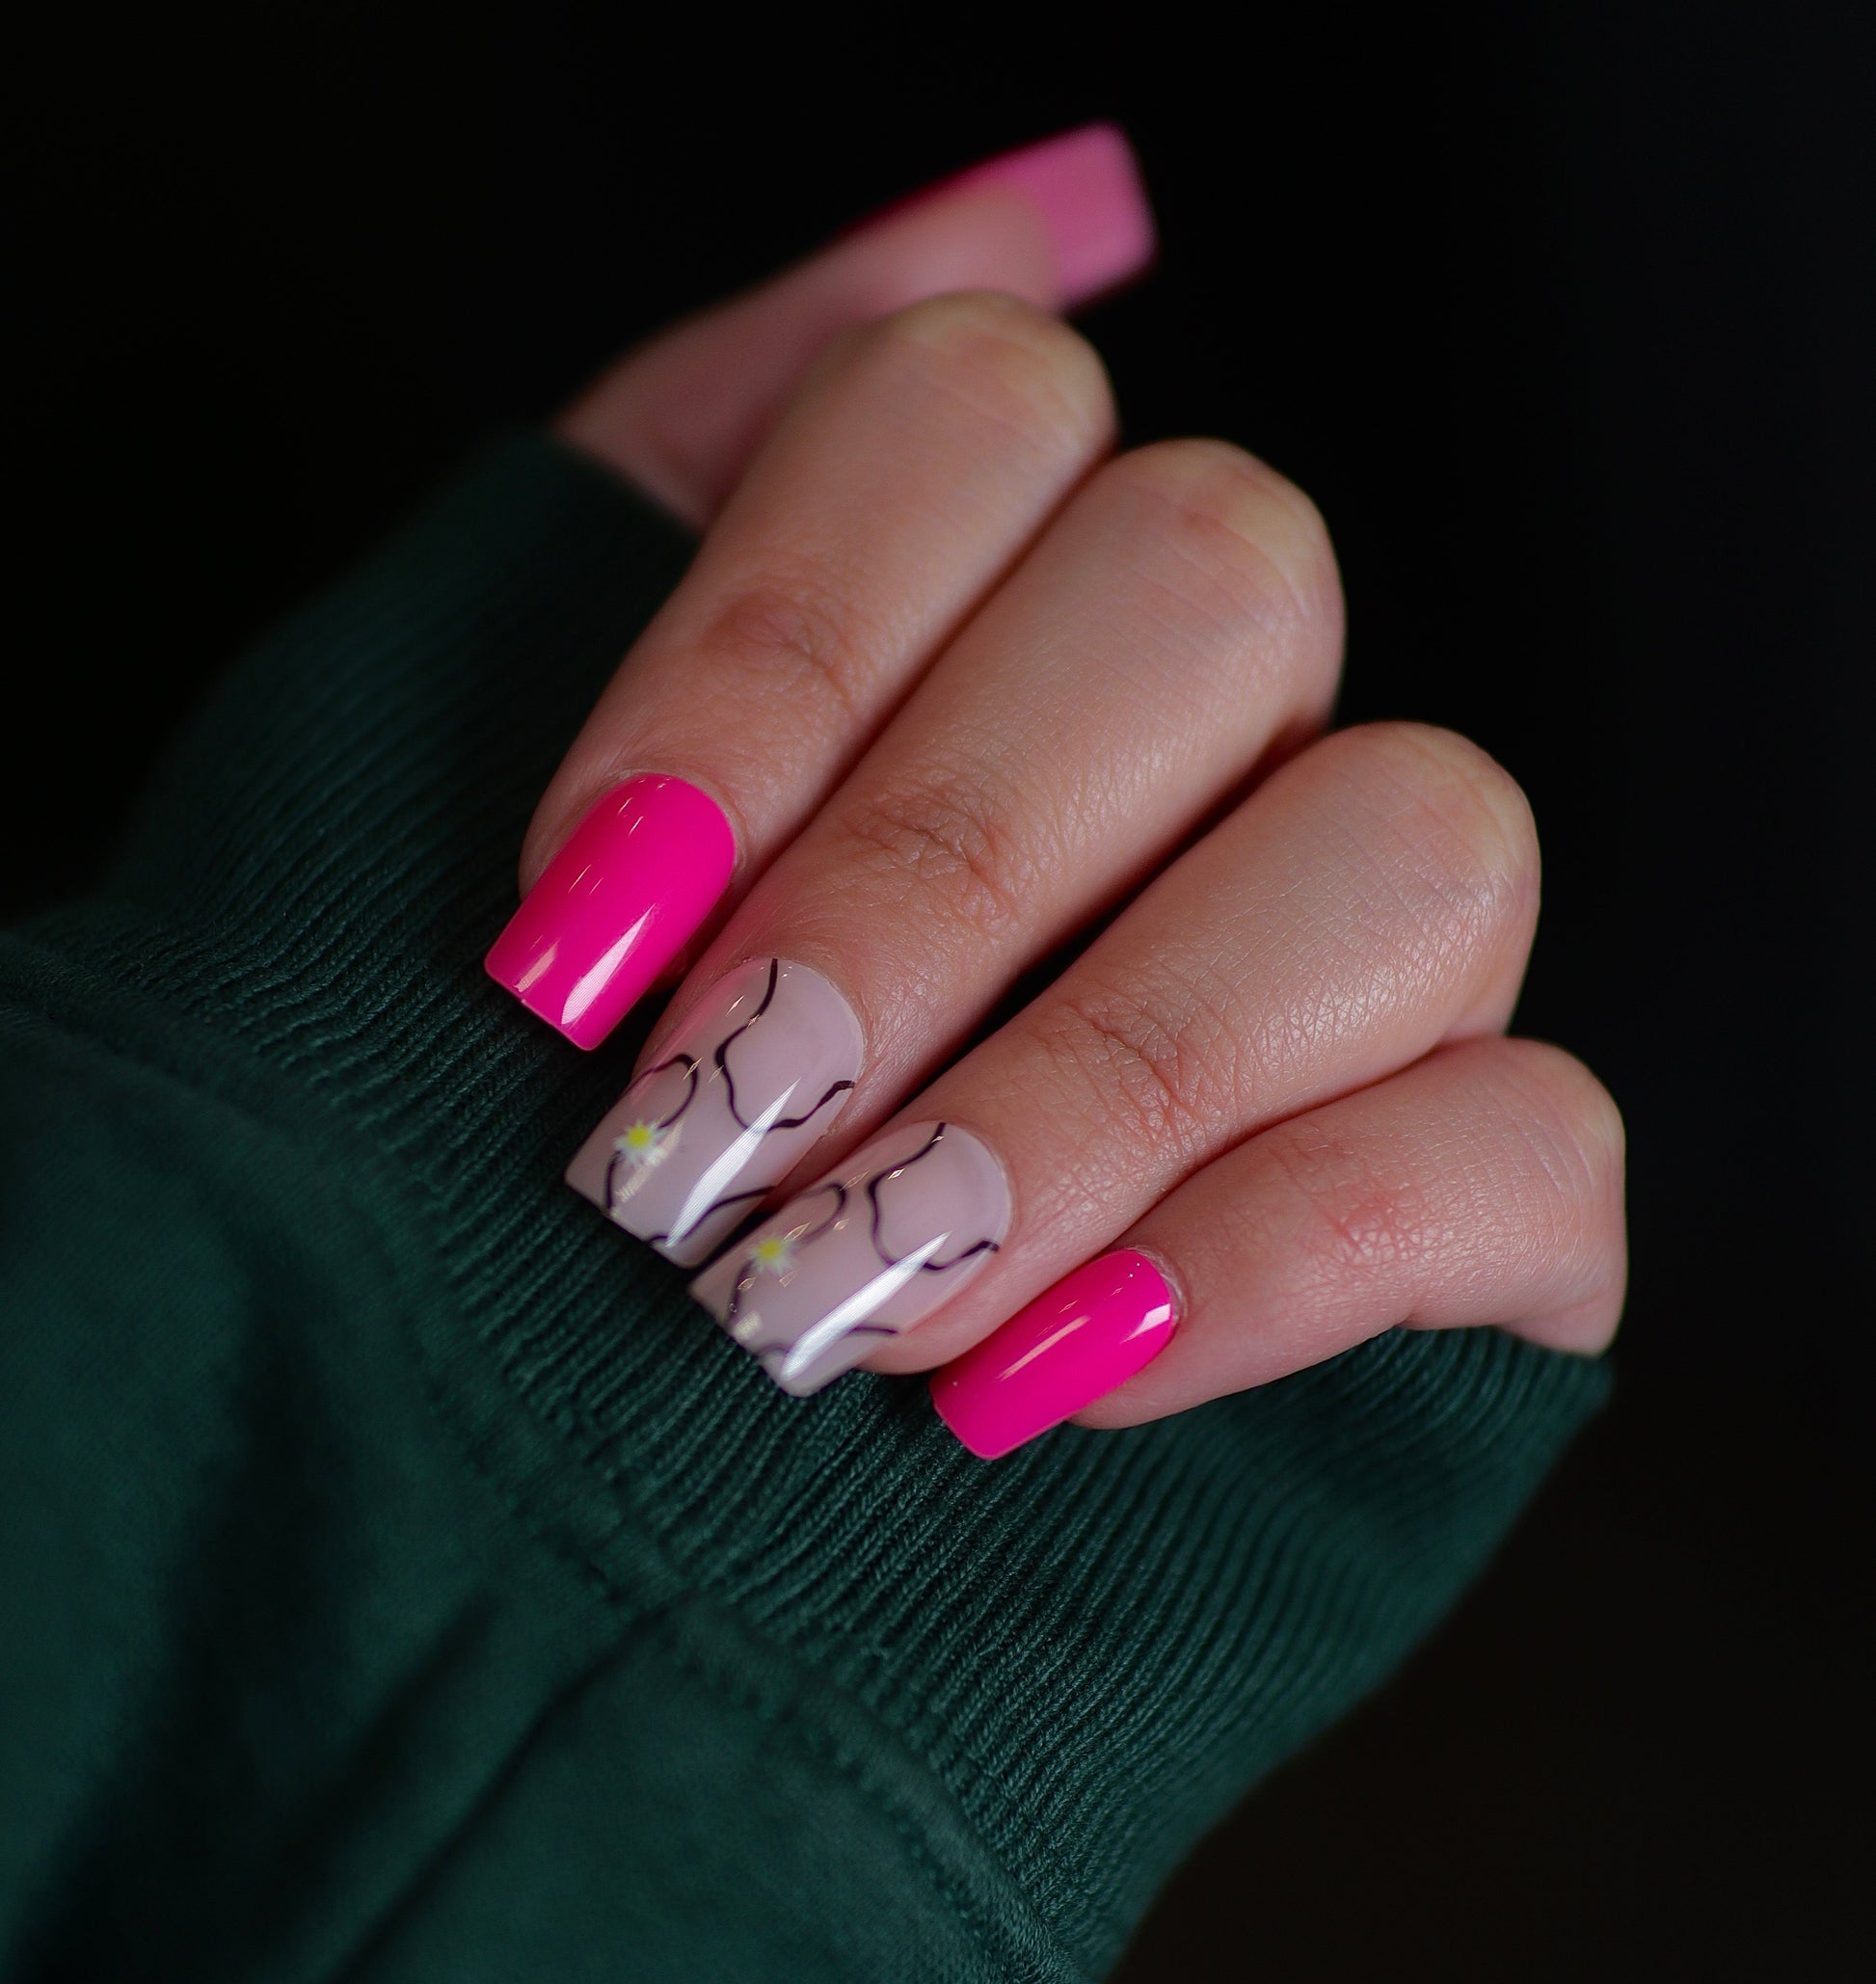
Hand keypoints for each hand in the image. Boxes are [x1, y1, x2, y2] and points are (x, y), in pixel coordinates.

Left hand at [486, 128, 1624, 1454]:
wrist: (584, 1561)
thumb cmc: (516, 1183)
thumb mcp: (523, 804)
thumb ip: (717, 488)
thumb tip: (1068, 191)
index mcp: (994, 588)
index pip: (977, 417)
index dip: (770, 651)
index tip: (572, 937)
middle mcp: (1229, 731)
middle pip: (1218, 588)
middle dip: (930, 881)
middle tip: (700, 1144)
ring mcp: (1384, 965)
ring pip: (1422, 840)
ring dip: (1095, 1082)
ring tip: (836, 1300)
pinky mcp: (1494, 1212)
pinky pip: (1522, 1148)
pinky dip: (1269, 1260)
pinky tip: (1038, 1385)